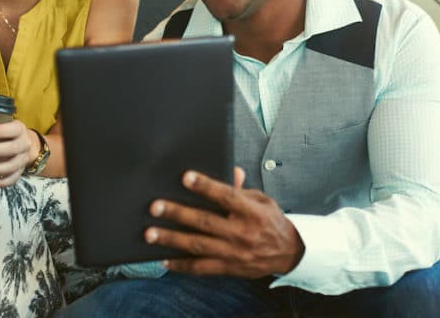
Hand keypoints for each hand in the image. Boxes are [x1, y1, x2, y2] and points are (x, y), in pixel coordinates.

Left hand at [0, 120, 35, 187]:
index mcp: (20, 130)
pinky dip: (0, 182)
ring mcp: (23, 159)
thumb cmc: (9, 133)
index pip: (12, 129)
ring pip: (11, 167)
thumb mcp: (5, 123)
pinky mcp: (20, 171)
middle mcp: (24, 144)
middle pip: (12, 149)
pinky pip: (12, 179)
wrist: (28, 144)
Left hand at [145, 168, 304, 277]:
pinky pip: (201, 268)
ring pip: (198, 245)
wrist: (288, 253)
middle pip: (205, 222)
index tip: (186, 177)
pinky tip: (164, 259)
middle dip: (178, 213)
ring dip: (172, 239)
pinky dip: (181, 265)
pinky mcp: (228, 268)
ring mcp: (233, 252)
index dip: (206, 186)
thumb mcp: (262, 200)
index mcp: (251, 212)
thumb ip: (242, 189)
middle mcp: (241, 232)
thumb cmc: (271, 222)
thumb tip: (231, 171)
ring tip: (151, 234)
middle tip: (156, 207)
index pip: (226, 196)